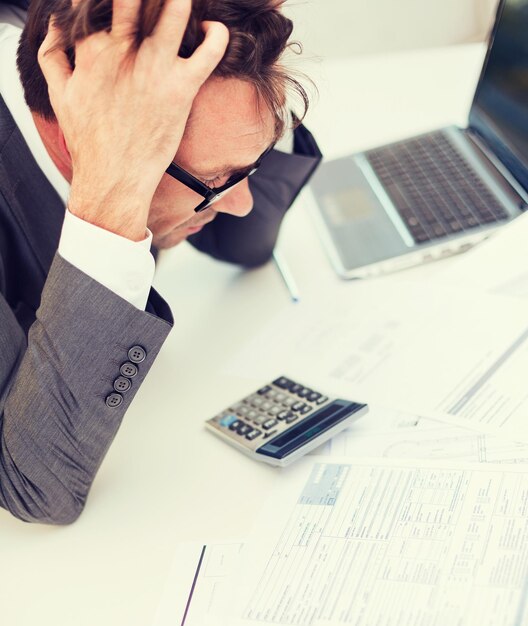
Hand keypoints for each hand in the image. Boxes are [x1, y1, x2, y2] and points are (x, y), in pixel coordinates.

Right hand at [38, 0, 228, 240]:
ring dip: (180, 0)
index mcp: (93, 49)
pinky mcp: (180, 89)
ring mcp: (154, 68)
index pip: (99, 0)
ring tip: (182, 1)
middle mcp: (124, 51)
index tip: (121, 1)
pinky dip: (216, 35)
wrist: (113, 178)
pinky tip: (211, 31)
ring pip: (174, 12)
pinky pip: (208, 52)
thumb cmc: (89, 140)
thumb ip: (52, 54)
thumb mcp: (60, 93)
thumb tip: (55, 25)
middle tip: (154, 0)